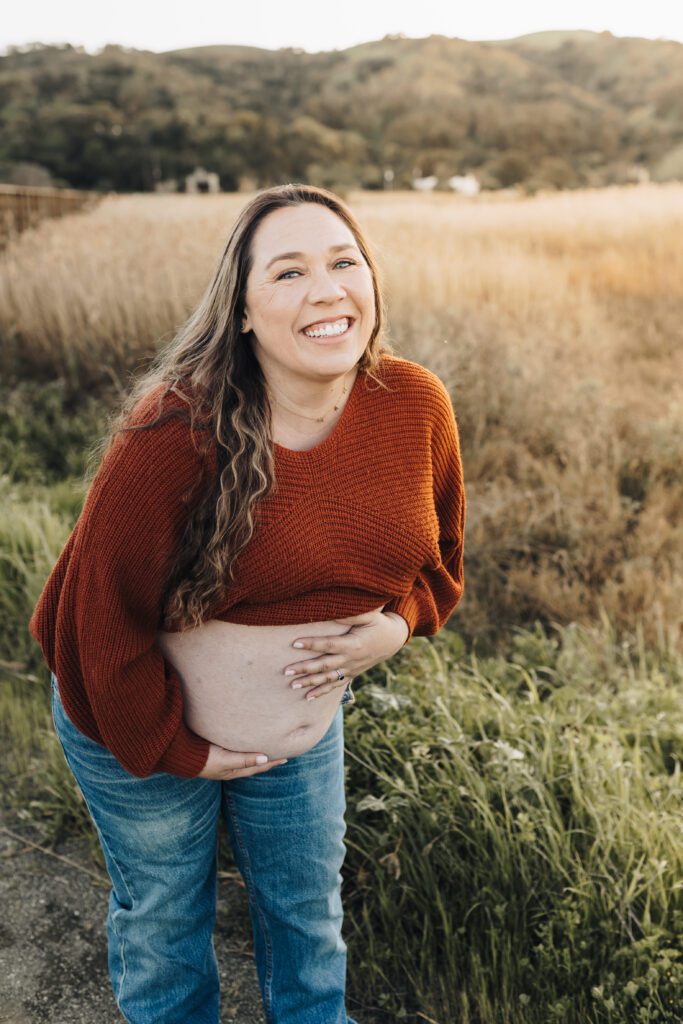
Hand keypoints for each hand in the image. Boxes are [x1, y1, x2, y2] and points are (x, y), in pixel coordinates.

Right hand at [198, 743, 287, 779]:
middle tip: (281, 753)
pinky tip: (245, 743)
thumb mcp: (225, 760)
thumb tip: (264, 759)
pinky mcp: (216, 753)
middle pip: (253, 764)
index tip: (287, 757)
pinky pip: (236, 752)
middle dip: (266, 759)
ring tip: (267, 749)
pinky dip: (245, 750)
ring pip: (245, 758)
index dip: (272, 762)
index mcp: (233, 770)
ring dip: (256, 755)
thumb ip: (244, 759)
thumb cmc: (203, 757)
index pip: (258, 767)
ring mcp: (222, 761)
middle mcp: (230, 767)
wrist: (180, 753)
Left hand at [283, 605, 409, 700]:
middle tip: (286, 670)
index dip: (311, 644)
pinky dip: (321, 691)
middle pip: (324, 666)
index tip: (294, 643)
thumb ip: (352, 615)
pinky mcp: (351, 674)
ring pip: (327, 679)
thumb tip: (333, 612)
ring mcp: (350, 669)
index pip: (328, 645)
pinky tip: (307, 697)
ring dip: (309, 682)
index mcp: (353, 644)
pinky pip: (334, 685)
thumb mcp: (370, 616)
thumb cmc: (379, 623)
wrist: (393, 640)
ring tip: (292, 685)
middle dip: (304, 668)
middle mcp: (350, 660)